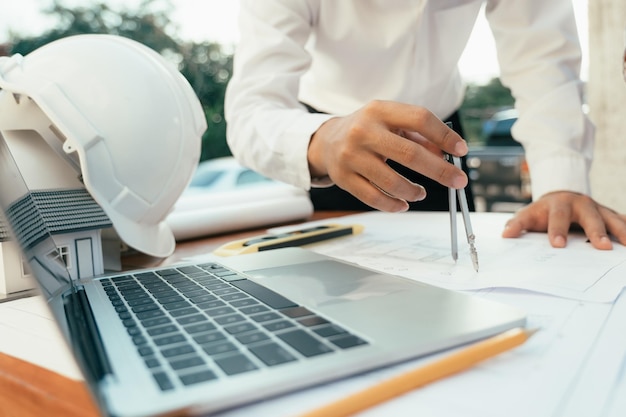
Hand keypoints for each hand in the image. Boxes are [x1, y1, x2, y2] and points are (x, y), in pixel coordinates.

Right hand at [307, 100, 468, 211]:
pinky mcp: (343, 179)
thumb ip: (420, 137)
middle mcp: (363, 131)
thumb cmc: (369, 131)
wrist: (326, 142)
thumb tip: (446, 157)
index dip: (444, 136)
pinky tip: (404, 204)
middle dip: (439, 171)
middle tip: (458, 181)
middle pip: (409, 154)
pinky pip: (374, 198)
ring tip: (422, 193)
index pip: (419, 118)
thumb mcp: (392, 124)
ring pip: (392, 181)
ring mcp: (351, 156)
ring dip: (414, 191)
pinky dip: (394, 205)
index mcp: (379, 111)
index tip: (462, 150)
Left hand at [501, 191, 625, 249]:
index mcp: (558, 205)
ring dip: (620, 230)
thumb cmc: (543, 211)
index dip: (557, 231)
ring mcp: (597, 208)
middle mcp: (580, 204)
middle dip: (596, 231)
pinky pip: (621, 220)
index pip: (557, 218)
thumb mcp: (528, 215)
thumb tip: (506, 235)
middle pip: (590, 217)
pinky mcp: (608, 214)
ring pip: (611, 218)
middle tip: (603, 247)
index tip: (558, 245)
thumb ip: (517, 224)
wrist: (560, 196)